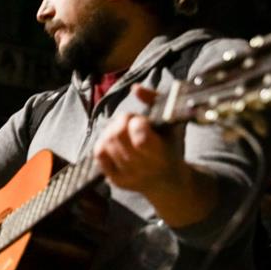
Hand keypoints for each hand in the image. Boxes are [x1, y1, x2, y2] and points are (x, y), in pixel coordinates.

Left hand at [94, 86, 215, 227]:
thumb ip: (155, 102)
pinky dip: (103, 143)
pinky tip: (113, 140)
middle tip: (128, 121)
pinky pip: (99, 155)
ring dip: (111, 131)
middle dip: (121, 122)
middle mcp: (145, 168)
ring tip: (121, 129)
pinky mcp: (116, 180)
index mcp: (162, 154)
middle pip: (118, 136)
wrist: (167, 181)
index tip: (140, 120)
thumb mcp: (171, 123)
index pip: (140, 138)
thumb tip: (135, 89)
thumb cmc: (171, 146)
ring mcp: (128, 176)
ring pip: (107, 144)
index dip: (136, 123)